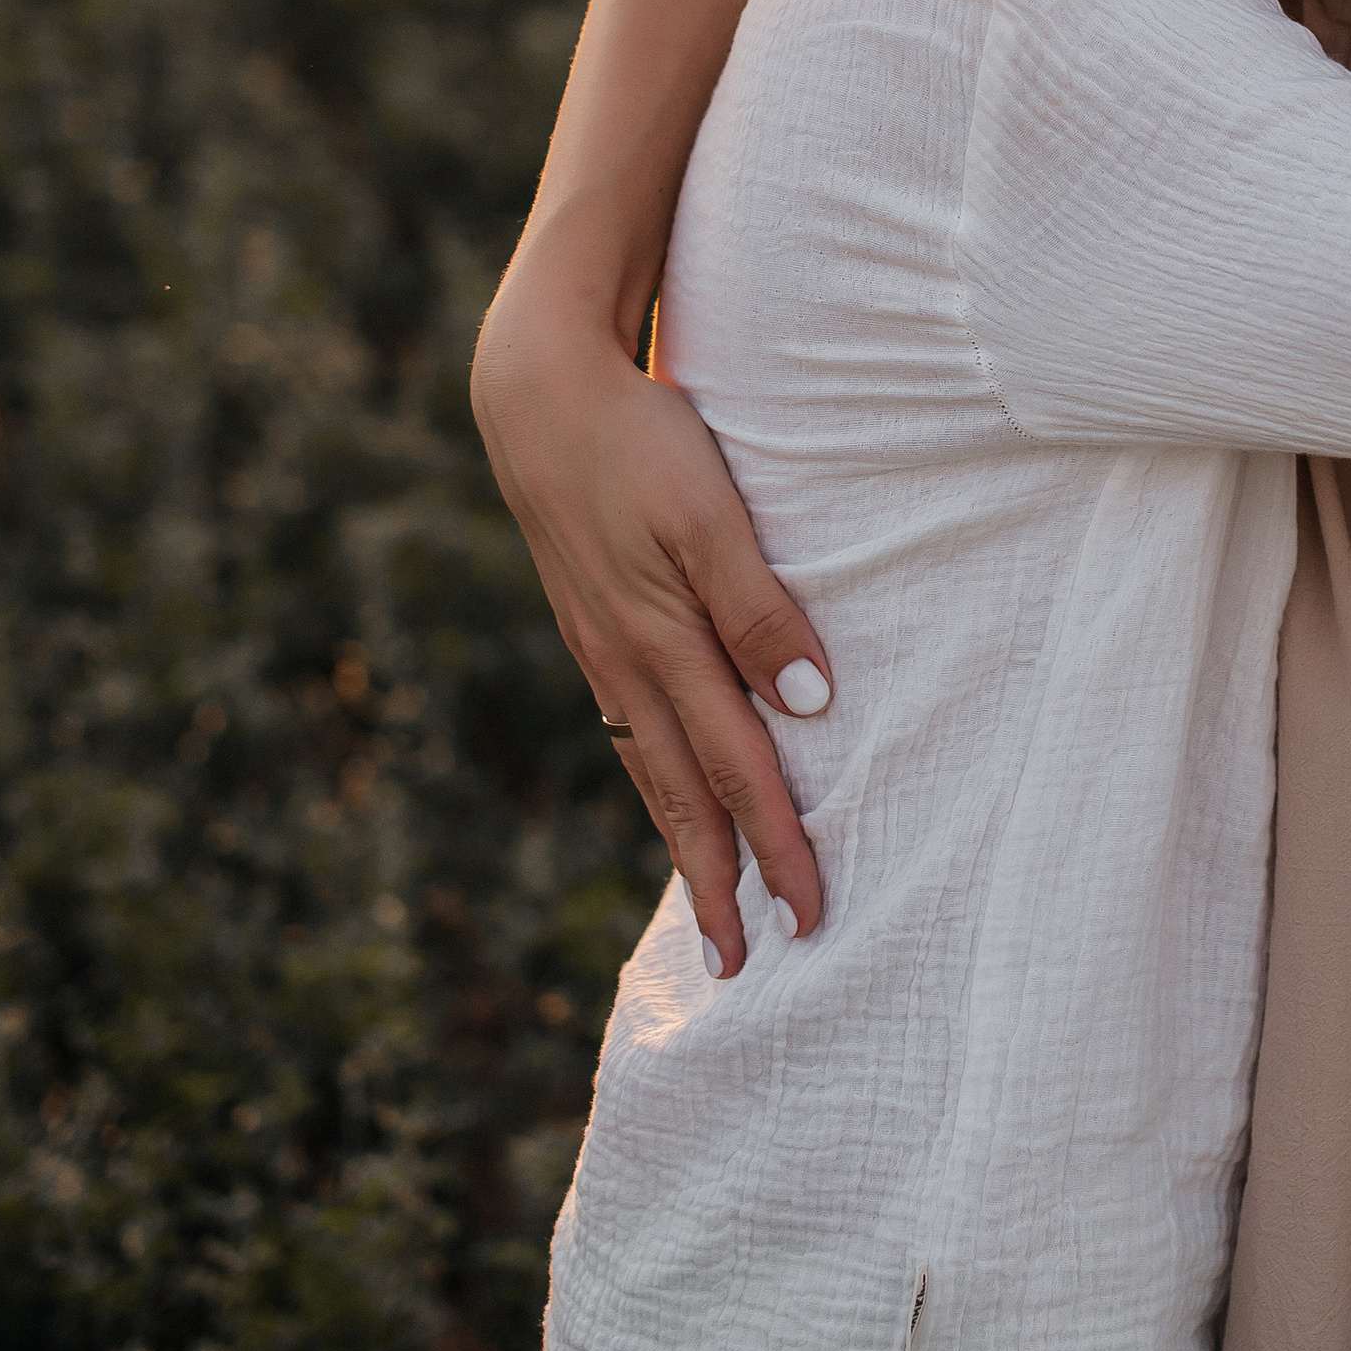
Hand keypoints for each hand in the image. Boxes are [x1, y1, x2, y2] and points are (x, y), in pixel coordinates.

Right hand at [472, 239, 834, 974]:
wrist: (538, 389)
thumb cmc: (640, 440)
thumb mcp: (708, 515)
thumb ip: (759, 607)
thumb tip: (809, 706)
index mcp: (662, 644)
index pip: (738, 772)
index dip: (777, 847)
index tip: (813, 916)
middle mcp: (627, 662)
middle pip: (685, 795)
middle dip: (722, 882)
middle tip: (751, 961)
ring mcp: (601, 645)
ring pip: (652, 768)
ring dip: (685, 842)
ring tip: (711, 904)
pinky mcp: (591, 621)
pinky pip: (629, 726)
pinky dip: (657, 779)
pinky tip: (669, 790)